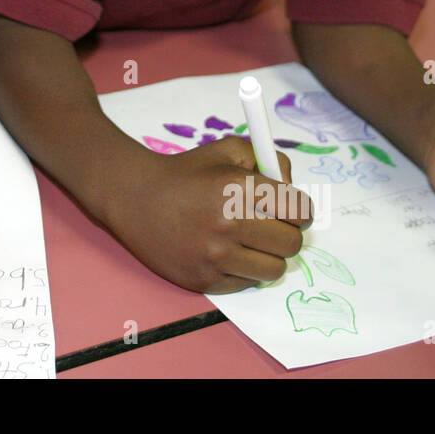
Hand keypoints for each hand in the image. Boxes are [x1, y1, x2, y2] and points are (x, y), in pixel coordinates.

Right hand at [107, 136, 312, 292]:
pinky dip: (242, 270)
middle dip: (286, 233)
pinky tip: (225, 253)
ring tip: (249, 242)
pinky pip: (246, 283)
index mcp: (238, 188)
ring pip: (274, 270)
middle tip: (270, 226)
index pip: (299, 210)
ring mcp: (215, 256)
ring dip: (267, 256)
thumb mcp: (228, 150)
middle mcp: (228, 224)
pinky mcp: (203, 280)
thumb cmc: (187, 172)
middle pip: (291, 244)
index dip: (299, 210)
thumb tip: (294, 190)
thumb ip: (269, 160)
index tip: (290, 210)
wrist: (134, 197)